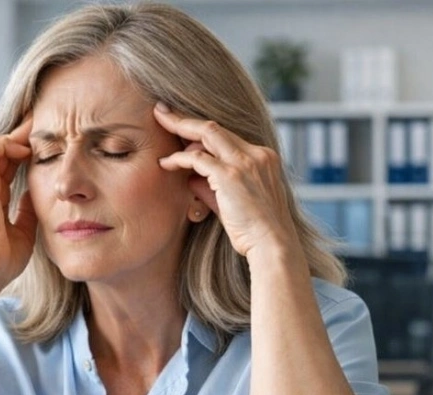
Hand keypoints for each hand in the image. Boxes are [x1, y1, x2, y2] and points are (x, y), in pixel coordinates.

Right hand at [0, 119, 35, 291]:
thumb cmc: (3, 259)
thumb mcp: (24, 229)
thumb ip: (26, 210)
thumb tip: (34, 194)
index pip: (1, 163)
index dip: (18, 149)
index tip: (41, 141)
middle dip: (14, 135)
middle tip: (37, 128)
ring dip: (7, 138)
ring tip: (30, 138)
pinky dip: (4, 146)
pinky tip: (24, 153)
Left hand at [154, 103, 294, 256]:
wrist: (273, 245)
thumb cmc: (256, 232)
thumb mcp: (234, 204)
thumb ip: (213, 188)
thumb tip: (190, 179)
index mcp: (263, 158)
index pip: (228, 137)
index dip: (202, 132)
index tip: (183, 126)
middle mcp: (256, 154)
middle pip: (216, 127)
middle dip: (185, 118)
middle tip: (162, 110)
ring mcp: (245, 162)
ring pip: (206, 132)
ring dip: (179, 127)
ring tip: (159, 121)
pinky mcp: (231, 175)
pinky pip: (197, 158)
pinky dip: (178, 159)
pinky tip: (165, 163)